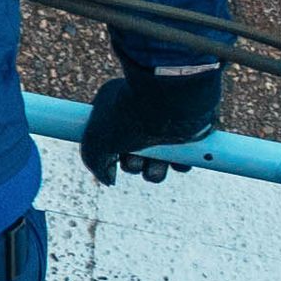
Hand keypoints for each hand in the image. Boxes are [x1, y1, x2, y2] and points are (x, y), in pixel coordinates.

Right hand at [82, 73, 224, 182]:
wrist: (171, 101)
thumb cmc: (129, 116)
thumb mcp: (96, 141)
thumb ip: (94, 162)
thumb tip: (109, 179)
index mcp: (115, 110)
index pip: (107, 140)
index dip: (108, 154)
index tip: (111, 159)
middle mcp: (140, 118)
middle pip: (132, 154)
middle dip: (133, 165)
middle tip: (134, 160)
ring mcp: (164, 126)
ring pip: (158, 161)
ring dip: (155, 171)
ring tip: (156, 166)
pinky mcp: (187, 134)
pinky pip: (182, 159)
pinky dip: (180, 164)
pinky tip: (177, 160)